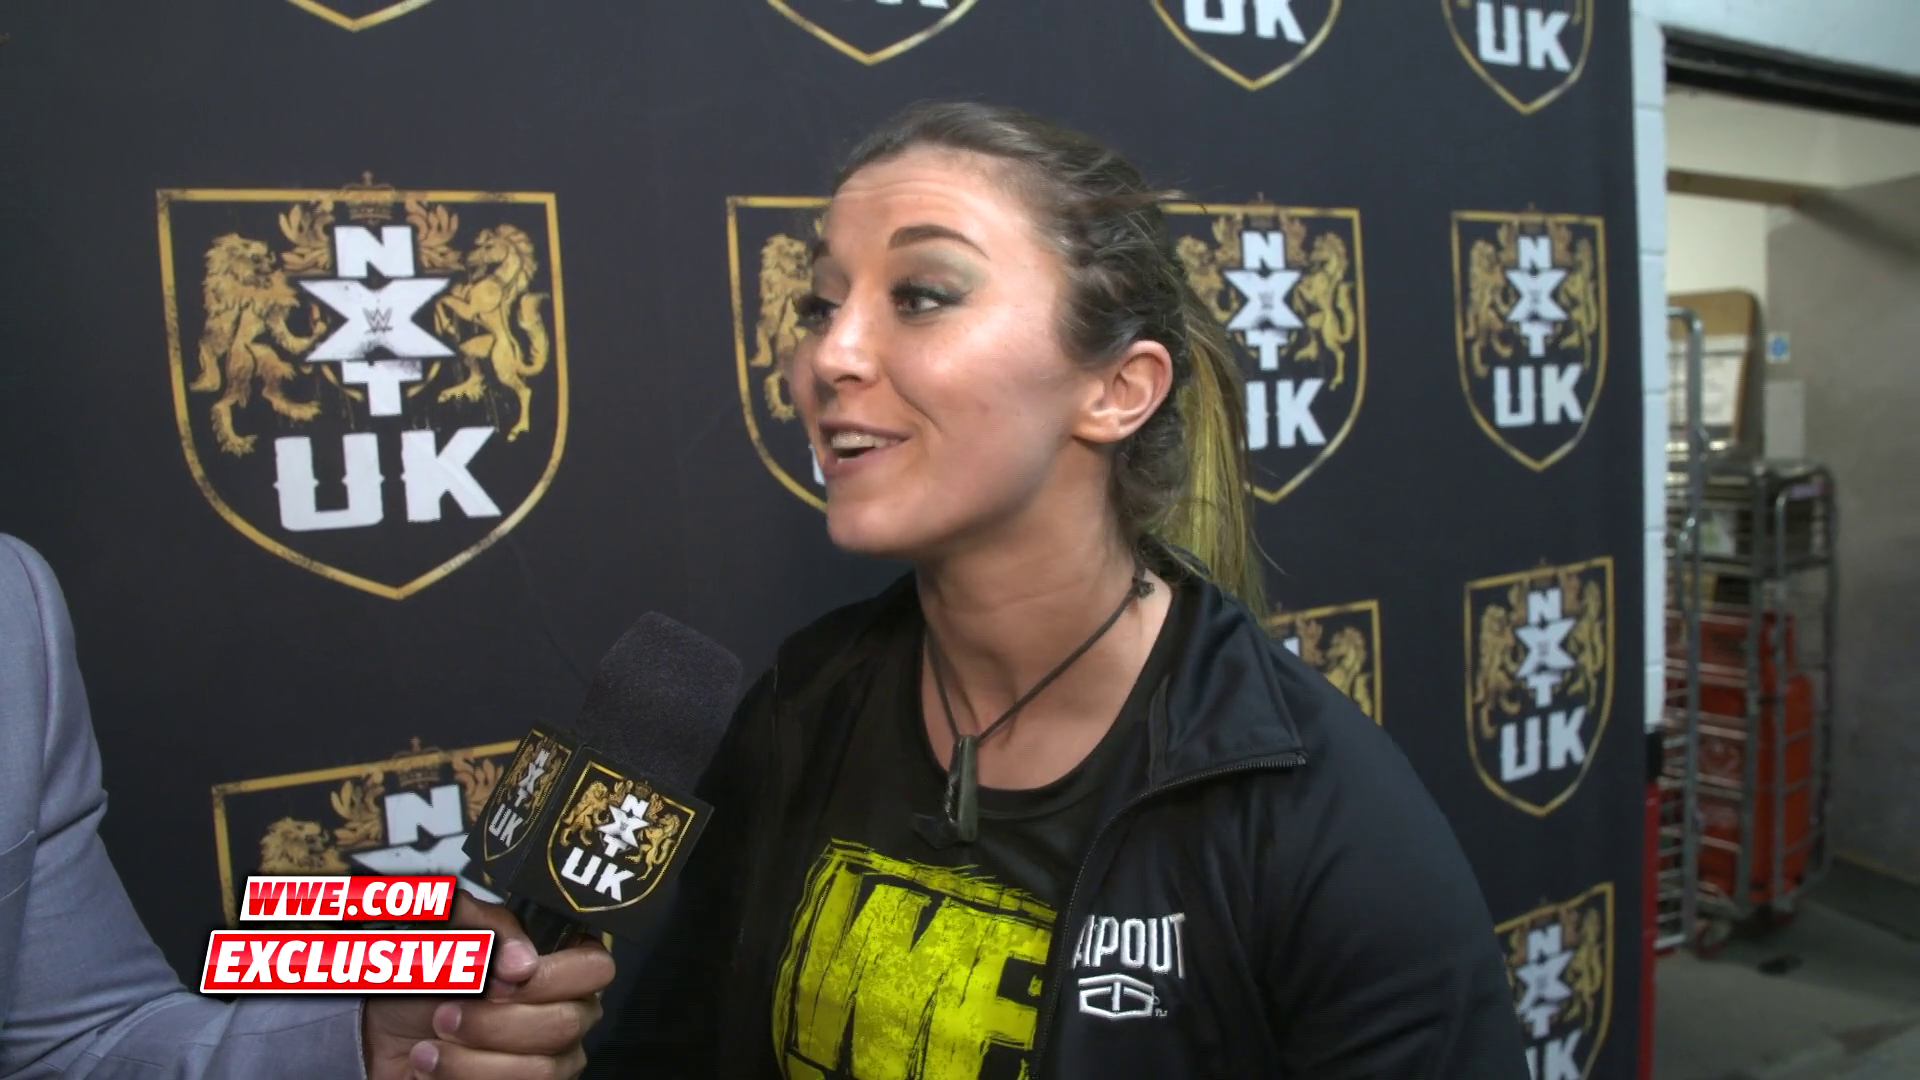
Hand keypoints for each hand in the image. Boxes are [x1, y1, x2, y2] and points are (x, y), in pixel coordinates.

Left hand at [363, 892, 613, 1079]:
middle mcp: (566, 1015)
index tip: (499, 980)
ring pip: (541, 1071)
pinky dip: (461, 1079)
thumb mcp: (450, 932)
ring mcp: (550, 1062)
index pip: (595, 969)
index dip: (550, 976)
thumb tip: (523, 962)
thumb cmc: (425, 978)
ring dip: (471, 1061)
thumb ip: (488, 928)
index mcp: (560, 967)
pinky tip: (432, 1067)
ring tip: (428, 1049)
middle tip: (445, 1015)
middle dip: (494, 1023)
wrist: (383, 1033)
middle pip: (565, 1025)